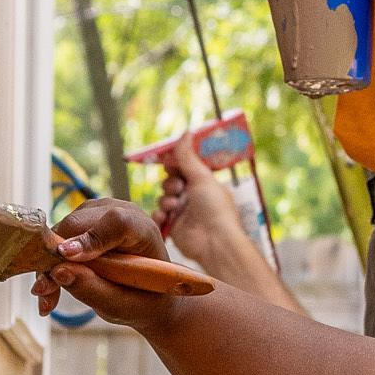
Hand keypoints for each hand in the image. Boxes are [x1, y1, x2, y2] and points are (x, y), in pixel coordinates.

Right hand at [33, 198, 178, 333]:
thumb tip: (58, 271)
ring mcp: (97, 215)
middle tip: (45, 291)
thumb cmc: (143, 299)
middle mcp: (119, 213)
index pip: (117, 222)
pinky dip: (49, 266)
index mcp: (143, 231)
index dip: (90, 237)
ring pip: (60, 231)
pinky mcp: (80, 224)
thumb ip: (95, 289)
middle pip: (77, 224)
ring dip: (49, 266)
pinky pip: (55, 240)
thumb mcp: (124, 305)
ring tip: (49, 298)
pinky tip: (49, 294)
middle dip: (57, 258)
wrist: (147, 296)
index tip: (67, 256)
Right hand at [157, 131, 247, 266]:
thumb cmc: (215, 209)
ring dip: (166, 202)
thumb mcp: (202, 177)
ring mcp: (183, 213)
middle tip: (178, 190)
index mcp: (203, 184)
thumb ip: (188, 157)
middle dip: (170, 185)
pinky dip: (159, 217)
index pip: (183, 169)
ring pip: (163, 199)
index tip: (169, 163)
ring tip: (174, 208)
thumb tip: (186, 132)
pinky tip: (165, 219)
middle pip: (170, 183)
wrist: (214, 242)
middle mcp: (193, 198)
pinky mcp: (174, 228)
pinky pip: (158, 217)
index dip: (174, 166)